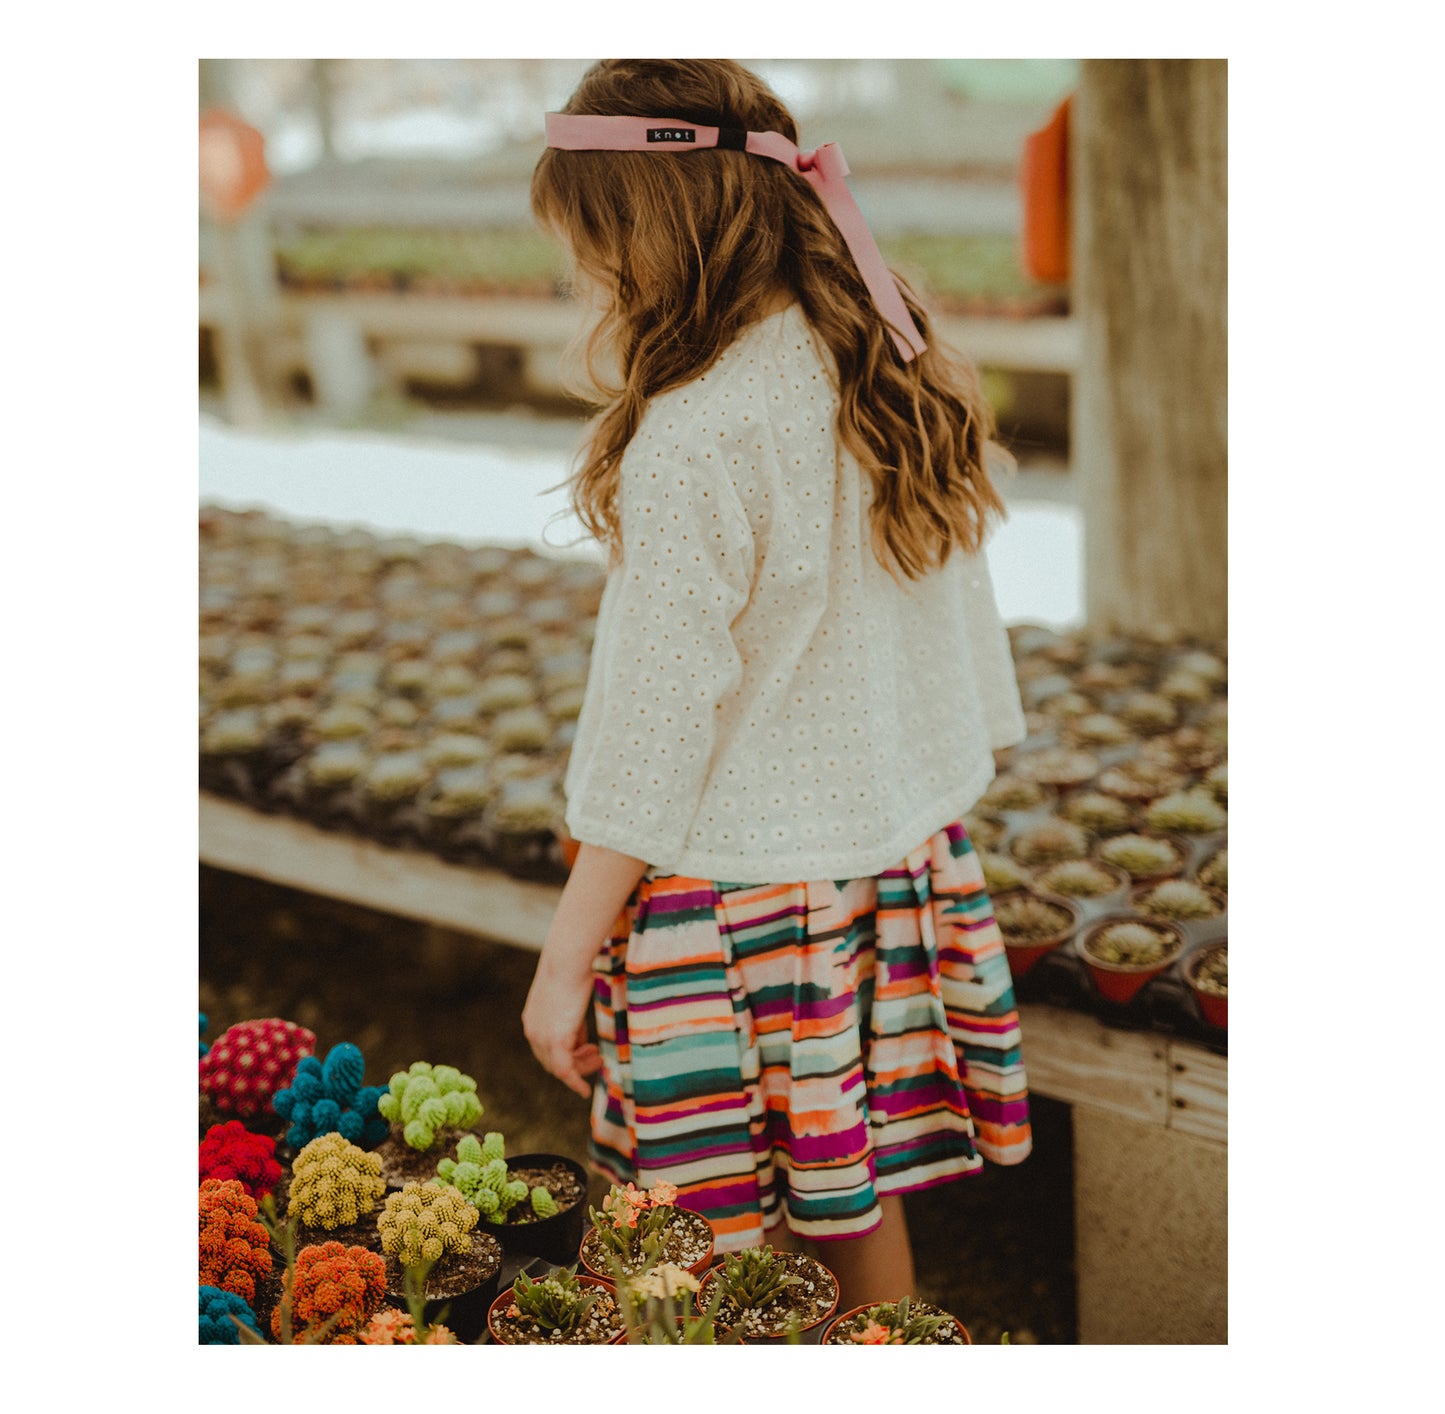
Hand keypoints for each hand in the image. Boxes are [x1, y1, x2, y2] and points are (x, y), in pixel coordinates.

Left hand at [522, 958, 601, 1098]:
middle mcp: (533, 1032)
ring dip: (581, 1067)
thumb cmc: (571, 970)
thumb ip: (570, 1016)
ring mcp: (542, 1038)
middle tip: (596, 1055)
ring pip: (560, 1067)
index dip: (568, 1051)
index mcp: (533, 1021)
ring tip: (598, 1058)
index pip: (547, 1048)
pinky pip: (565, 1070)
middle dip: (575, 1062)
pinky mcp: (555, 1040)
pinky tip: (585, 1091)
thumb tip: (580, 1030)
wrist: (565, 961)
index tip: (586, 1047)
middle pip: (552, 1061)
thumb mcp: (569, 997)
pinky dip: (575, 1082)